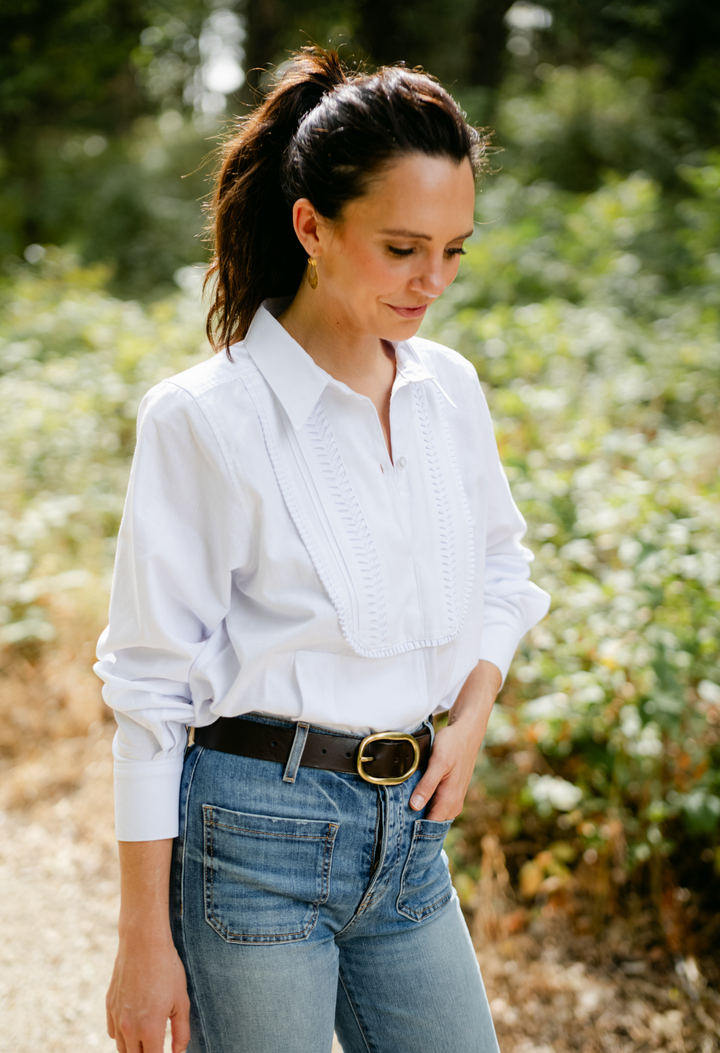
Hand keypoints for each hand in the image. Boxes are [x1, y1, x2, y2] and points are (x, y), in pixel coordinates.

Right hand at [106, 930, 189, 1052]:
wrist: (143, 942)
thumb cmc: (167, 969)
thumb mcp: (181, 1000)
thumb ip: (181, 1032)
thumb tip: (179, 1052)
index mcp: (150, 1029)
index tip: (167, 1052)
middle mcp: (129, 1027)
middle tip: (158, 1045)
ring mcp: (116, 1017)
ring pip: (122, 1048)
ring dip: (134, 1048)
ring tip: (147, 1040)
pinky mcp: (109, 1005)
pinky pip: (113, 1032)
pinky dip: (122, 1036)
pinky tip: (134, 1027)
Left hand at [409, 659, 501, 820]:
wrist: (467, 732)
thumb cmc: (452, 745)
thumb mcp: (438, 762)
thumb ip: (427, 785)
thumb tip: (415, 807)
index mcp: (450, 799)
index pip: (429, 826)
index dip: (413, 831)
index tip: (396, 831)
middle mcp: (453, 804)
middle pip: (431, 823)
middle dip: (414, 825)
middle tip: (392, 824)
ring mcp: (453, 799)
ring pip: (433, 816)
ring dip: (419, 816)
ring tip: (398, 815)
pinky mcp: (450, 792)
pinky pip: (436, 807)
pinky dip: (425, 807)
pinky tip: (411, 802)